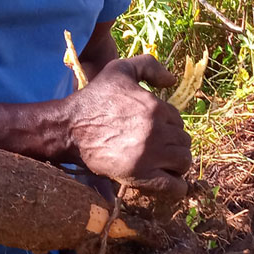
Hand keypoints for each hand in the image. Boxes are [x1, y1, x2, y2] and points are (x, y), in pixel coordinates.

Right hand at [64, 55, 191, 199]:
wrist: (70, 127)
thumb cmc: (94, 98)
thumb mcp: (119, 70)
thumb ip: (149, 65)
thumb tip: (172, 80)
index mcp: (155, 107)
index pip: (179, 121)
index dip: (169, 126)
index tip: (155, 131)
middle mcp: (157, 130)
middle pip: (183, 142)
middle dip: (174, 145)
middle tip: (158, 148)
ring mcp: (150, 155)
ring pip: (182, 162)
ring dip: (176, 164)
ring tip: (163, 164)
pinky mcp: (140, 175)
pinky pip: (173, 187)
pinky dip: (177, 188)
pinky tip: (170, 183)